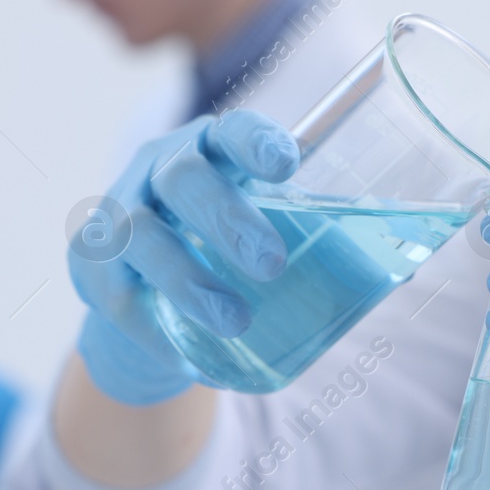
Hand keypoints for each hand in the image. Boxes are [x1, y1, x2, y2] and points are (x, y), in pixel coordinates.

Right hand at [70, 111, 299, 405]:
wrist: (143, 294)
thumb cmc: (220, 249)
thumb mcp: (263, 227)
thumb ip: (315, 236)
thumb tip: (397, 266)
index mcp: (209, 150)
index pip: (229, 132)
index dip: (255, 143)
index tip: (288, 166)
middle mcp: (157, 171)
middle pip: (183, 178)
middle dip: (227, 219)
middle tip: (272, 265)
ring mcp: (118, 215)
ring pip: (142, 236)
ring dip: (190, 280)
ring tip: (235, 321)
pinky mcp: (91, 268)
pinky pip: (119, 296)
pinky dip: (156, 330)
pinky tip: (189, 357)